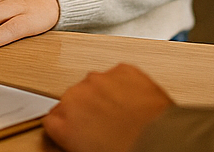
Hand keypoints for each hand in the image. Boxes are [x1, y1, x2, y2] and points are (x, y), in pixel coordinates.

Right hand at [43, 64, 174, 151]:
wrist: (161, 140)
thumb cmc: (128, 150)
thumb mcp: (87, 151)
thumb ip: (73, 139)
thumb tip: (79, 139)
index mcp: (63, 122)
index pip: (51, 119)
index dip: (66, 125)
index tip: (76, 129)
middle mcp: (76, 95)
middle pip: (72, 98)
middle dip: (85, 109)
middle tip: (103, 124)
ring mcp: (99, 79)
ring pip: (95, 84)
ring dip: (104, 95)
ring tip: (122, 113)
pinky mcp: (123, 69)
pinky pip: (118, 76)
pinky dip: (124, 85)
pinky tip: (134, 102)